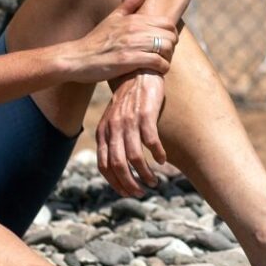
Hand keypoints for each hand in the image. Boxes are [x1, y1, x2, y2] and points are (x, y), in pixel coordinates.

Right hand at [72, 0, 177, 82]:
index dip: (171, 34)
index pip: (167, 23)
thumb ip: (130, 3)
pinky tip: (157, 71)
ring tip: (161, 63)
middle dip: (171, 47)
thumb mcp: (113, 18)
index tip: (165, 43)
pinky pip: (156, 61)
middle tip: (164, 55)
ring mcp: (130, 44)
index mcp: (133, 19)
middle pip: (170, 36)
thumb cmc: (96, 40)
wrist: (76, 58)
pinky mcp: (127, 60)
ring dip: (167, 58)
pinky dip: (162, 67)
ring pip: (165, 48)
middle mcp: (133, 29)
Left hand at [97, 72, 168, 197]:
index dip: (115, 183)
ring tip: (154, 181)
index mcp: (103, 132)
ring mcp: (128, 121)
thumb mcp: (114, 121)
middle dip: (129, 183)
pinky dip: (157, 154)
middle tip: (141, 192)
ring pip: (134, 156)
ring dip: (145, 173)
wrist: (138, 73)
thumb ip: (113, 140)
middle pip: (118, 165)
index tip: (127, 192)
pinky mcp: (145, 114)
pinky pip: (150, 141)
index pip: (104, 166)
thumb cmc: (129, 101)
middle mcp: (113, 128)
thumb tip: (119, 167)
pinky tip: (162, 160)